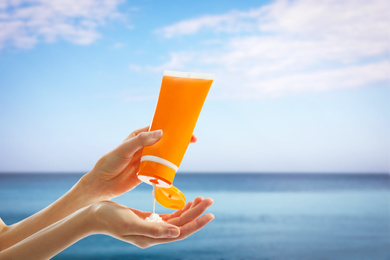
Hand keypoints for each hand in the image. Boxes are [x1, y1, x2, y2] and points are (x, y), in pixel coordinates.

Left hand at [77, 126, 196, 201]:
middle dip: (178, 139)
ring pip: (165, 154)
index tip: (184, 126)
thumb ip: (140, 141)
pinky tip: (177, 167)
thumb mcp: (124, 150)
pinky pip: (162, 168)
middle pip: (165, 141)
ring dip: (176, 153)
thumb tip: (160, 133)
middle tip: (192, 140)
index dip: (171, 126)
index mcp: (138, 136)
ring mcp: (147, 160)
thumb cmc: (109, 163)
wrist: (101, 185)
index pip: (157, 128)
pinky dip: (170, 167)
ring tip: (187, 152)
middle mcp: (144, 147)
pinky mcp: (148, 172)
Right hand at [91, 197, 213, 248]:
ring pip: (177, 219)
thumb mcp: (131, 223)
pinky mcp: (148, 220)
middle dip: (196, 213)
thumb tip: (176, 232)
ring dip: (190, 210)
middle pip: (181, 224)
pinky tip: (186, 203)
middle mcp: (154, 235)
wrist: (93, 215)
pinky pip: (168, 216)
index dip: (196, 224)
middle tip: (210, 200)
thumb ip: (154, 229)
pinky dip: (179, 209)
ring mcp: (151, 228)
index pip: (180, 232)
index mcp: (151, 238)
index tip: (210, 214)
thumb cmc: (109, 218)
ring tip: (202, 200)